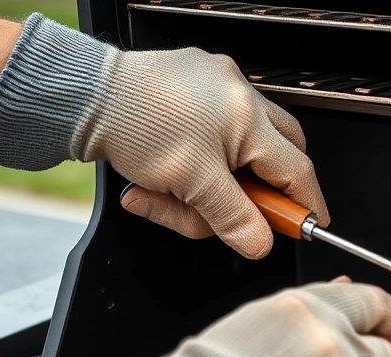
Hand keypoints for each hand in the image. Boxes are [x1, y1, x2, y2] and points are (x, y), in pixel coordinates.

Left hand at [77, 47, 328, 258]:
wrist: (81, 94)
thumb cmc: (132, 127)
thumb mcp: (189, 186)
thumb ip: (233, 218)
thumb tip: (260, 242)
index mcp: (248, 119)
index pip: (297, 172)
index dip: (306, 204)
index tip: (309, 225)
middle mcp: (241, 95)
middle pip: (280, 154)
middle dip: (261, 188)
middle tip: (237, 210)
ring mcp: (220, 84)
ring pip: (244, 144)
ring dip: (218, 178)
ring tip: (176, 192)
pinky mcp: (198, 80)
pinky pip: (216, 128)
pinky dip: (200, 158)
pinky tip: (172, 170)